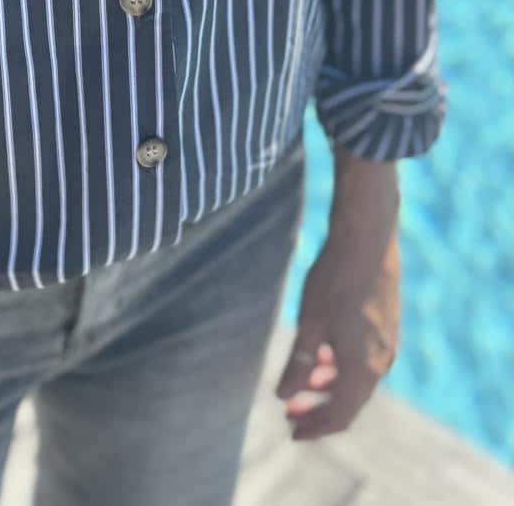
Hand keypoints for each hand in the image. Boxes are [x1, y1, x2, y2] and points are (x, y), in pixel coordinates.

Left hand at [275, 144, 400, 440]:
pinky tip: (321, 352)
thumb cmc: (334, 280)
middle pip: (350, 401)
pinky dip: (340, 365)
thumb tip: (283, 396)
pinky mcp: (386, 326)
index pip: (340, 415)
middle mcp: (381, 362)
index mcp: (363, 367)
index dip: (315, 427)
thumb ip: (298, 363)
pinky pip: (363, 360)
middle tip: (290, 411)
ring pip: (356, 379)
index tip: (291, 431)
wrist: (367, 240)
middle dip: (318, 408)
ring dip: (328, 385)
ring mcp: (387, 344)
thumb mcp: (309, 323)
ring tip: (301, 382)